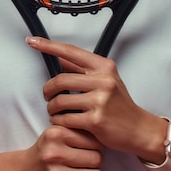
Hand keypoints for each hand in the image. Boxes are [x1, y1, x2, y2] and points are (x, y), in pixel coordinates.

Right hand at [20, 125, 103, 170]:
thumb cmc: (45, 151)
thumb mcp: (56, 133)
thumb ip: (76, 131)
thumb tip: (103, 138)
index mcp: (56, 134)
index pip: (93, 141)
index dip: (98, 146)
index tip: (94, 150)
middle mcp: (54, 154)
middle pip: (96, 159)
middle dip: (98, 161)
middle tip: (92, 162)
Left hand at [26, 36, 166, 161]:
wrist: (139, 129)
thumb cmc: (120, 104)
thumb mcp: (106, 80)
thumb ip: (84, 70)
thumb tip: (59, 57)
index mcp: (104, 67)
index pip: (70, 52)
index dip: (48, 46)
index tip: (32, 41)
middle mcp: (103, 81)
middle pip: (60, 80)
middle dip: (47, 90)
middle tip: (47, 96)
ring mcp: (100, 101)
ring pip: (59, 101)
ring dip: (51, 109)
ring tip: (55, 111)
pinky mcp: (95, 120)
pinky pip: (65, 118)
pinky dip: (59, 121)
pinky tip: (63, 122)